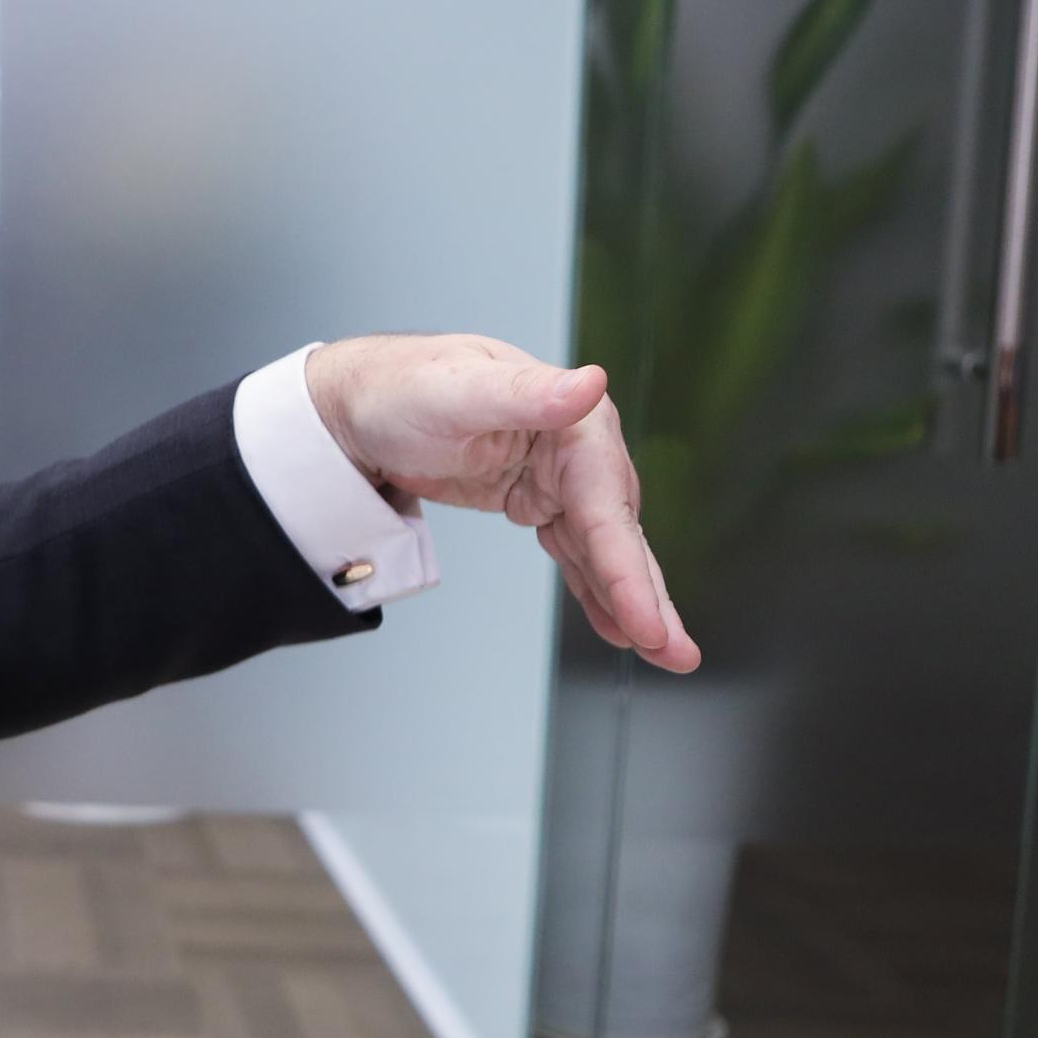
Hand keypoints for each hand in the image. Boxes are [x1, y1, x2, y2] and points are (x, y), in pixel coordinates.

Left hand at [305, 333, 700, 673]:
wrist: (360, 402)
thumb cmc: (402, 388)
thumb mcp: (456, 390)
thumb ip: (524, 395)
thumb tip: (590, 384)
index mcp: (572, 422)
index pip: (607, 509)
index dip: (628, 570)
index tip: (650, 623)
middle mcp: (578, 449)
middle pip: (619, 535)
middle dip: (648, 598)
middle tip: (677, 654)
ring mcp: (559, 477)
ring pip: (604, 550)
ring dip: (632, 601)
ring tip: (664, 653)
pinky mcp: (537, 498)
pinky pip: (576, 552)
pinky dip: (597, 589)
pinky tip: (617, 624)